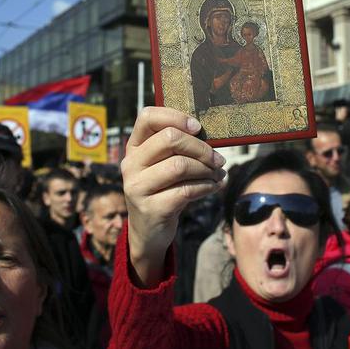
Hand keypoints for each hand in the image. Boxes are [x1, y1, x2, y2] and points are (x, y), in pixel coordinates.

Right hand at [121, 107, 225, 286]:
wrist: (148, 231)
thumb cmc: (162, 190)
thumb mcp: (161, 165)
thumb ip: (175, 148)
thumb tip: (208, 133)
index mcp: (134, 147)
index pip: (148, 117)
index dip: (176, 117)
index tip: (198, 127)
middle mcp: (131, 165)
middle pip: (170, 139)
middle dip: (201, 148)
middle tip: (218, 158)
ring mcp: (138, 187)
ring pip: (180, 165)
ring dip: (207, 169)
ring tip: (218, 174)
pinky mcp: (151, 208)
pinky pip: (186, 190)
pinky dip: (206, 187)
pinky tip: (214, 187)